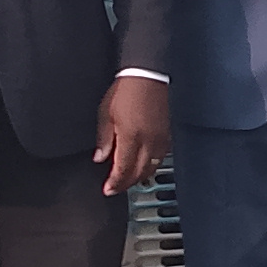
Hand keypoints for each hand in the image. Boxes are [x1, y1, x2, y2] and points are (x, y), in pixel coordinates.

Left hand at [96, 74, 170, 196]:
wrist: (146, 77)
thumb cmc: (126, 91)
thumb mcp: (106, 114)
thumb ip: (104, 139)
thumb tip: (100, 157)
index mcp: (131, 138)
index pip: (123, 169)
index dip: (115, 183)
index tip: (108, 189)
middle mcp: (148, 142)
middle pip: (138, 173)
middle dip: (126, 184)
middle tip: (115, 188)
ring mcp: (159, 140)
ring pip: (151, 168)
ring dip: (139, 177)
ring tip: (128, 181)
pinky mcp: (166, 136)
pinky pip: (159, 159)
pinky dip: (150, 167)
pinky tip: (143, 167)